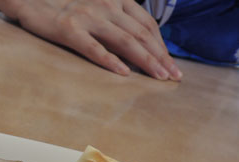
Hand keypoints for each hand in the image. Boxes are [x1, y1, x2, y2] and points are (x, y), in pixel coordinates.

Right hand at [0, 0, 181, 80]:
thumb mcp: (96, 4)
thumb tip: (135, 40)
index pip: (147, 25)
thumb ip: (115, 17)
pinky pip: (94, 48)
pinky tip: (124, 74)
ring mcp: (88, 18)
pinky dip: (111, 61)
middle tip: (174, 76)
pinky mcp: (69, 30)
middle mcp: (106, 6)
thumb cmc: (64, 5)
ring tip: (159, 77)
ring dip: (146, 61)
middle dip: (161, 57)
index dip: (161, 45)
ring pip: (125, 42)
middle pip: (141, 35)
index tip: (171, 63)